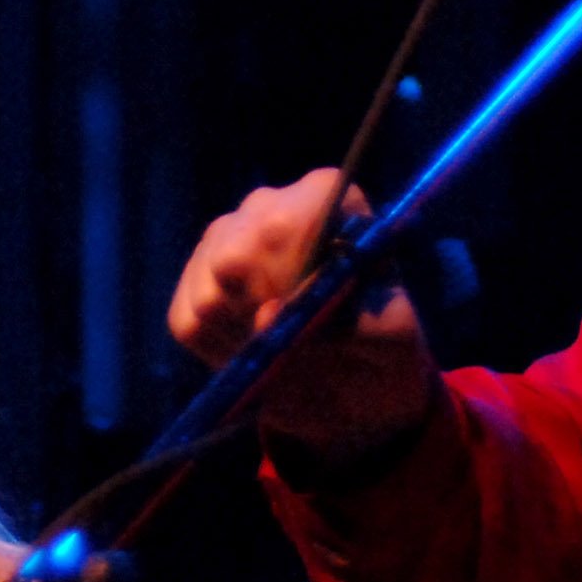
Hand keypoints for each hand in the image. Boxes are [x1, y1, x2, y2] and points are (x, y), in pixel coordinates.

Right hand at [167, 169, 439, 465]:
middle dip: (266, 313)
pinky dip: (221, 354)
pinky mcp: (192, 282)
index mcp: (327, 199)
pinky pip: (187, 322)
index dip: (288, 275)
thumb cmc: (386, 347)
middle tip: (301, 339)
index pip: (284, 222)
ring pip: (208, 294)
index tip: (310, 313)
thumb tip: (268, 317)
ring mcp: (222, 240)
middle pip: (233, 253)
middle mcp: (267, 205)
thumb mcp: (394, 337)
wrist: (358, 383)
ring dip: (246, 339)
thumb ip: (351, 321)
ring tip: (286, 349)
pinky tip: (257, 353)